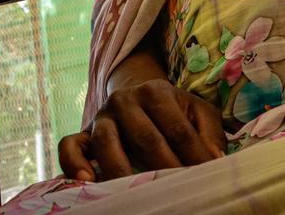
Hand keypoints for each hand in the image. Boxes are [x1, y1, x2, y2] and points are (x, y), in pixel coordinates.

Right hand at [58, 78, 225, 181]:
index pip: (177, 128)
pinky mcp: (83, 132)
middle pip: (145, 138)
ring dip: (122, 170)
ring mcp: (102, 116)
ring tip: (136, 193)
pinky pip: (70, 146)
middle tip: (178, 191)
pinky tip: (87, 181)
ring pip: (106, 142)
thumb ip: (209, 132)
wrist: (136, 95)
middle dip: (164, 167)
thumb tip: (214, 159)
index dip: (194, 155)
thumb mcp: (197, 112)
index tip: (206, 176)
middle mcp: (125, 100)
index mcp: (156, 91)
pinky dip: (73, 163)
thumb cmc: (173, 110)